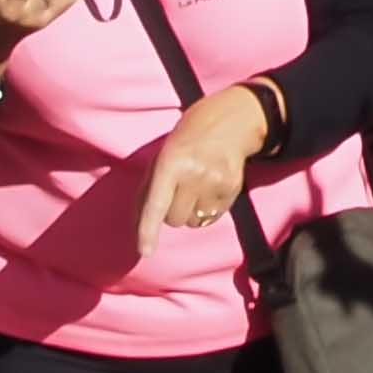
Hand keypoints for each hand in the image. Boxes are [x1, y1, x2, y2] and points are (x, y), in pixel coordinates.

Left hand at [144, 84, 262, 229]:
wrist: (232, 120)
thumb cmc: (188, 138)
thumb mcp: (162, 154)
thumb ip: (149, 188)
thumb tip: (139, 225)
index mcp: (171, 162)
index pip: (156, 204)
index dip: (148, 230)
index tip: (145, 252)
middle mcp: (194, 173)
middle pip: (174, 220)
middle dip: (172, 211)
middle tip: (179, 188)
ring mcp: (215, 182)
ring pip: (193, 222)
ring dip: (191, 211)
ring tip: (196, 186)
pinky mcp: (232, 189)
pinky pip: (211, 218)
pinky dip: (207, 209)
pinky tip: (210, 187)